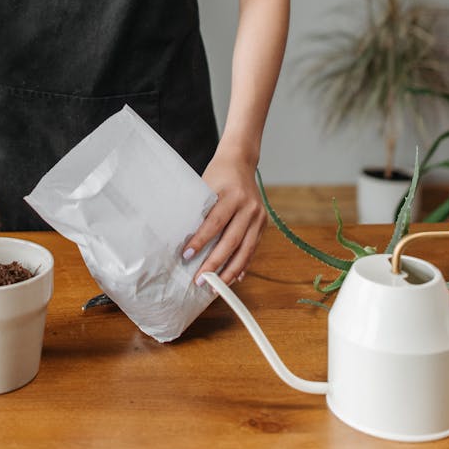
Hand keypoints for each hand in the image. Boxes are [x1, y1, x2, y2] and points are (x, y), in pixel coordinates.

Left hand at [183, 147, 267, 285]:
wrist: (240, 161)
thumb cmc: (217, 175)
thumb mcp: (206, 186)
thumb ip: (200, 210)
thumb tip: (184, 240)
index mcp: (231, 195)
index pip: (214, 222)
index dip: (201, 241)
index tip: (187, 256)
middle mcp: (248, 206)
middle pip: (231, 241)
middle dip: (215, 264)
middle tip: (200, 281)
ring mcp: (258, 215)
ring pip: (245, 249)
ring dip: (230, 271)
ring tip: (216, 287)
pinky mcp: (263, 223)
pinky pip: (252, 248)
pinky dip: (243, 264)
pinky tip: (233, 278)